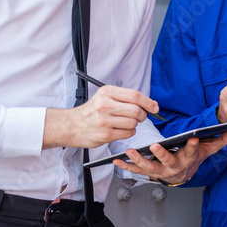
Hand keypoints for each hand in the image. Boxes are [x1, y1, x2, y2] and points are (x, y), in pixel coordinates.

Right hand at [43, 85, 159, 148]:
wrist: (72, 125)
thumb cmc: (92, 111)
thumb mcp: (105, 96)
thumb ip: (126, 98)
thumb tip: (151, 104)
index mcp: (107, 92)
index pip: (135, 95)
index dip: (148, 102)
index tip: (154, 107)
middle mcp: (105, 105)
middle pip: (136, 110)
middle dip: (142, 115)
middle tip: (139, 117)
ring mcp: (104, 121)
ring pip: (133, 123)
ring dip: (134, 125)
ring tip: (125, 123)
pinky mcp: (105, 135)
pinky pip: (127, 134)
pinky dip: (129, 132)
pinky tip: (121, 130)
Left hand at [112, 130, 226, 184]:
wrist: (183, 176)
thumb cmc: (194, 158)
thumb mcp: (210, 149)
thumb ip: (224, 139)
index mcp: (189, 158)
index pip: (193, 151)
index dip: (194, 145)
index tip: (194, 137)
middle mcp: (174, 166)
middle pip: (168, 160)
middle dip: (161, 153)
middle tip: (155, 146)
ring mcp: (160, 171)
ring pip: (149, 167)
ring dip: (139, 160)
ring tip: (131, 151)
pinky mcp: (148, 173)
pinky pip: (136, 171)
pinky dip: (126, 166)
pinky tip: (116, 160)